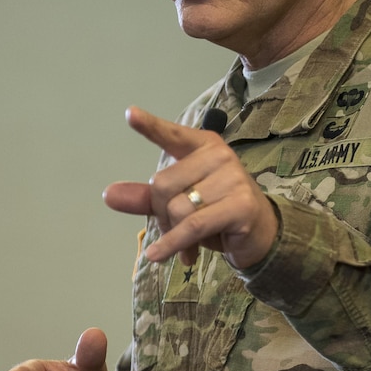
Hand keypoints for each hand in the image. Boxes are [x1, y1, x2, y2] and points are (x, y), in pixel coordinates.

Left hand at [103, 106, 278, 268]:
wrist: (260, 233)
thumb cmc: (218, 211)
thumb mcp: (180, 202)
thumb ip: (146, 197)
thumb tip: (109, 195)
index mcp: (204, 146)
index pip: (173, 136)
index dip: (150, 126)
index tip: (129, 114)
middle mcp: (220, 156)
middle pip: (162, 184)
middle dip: (162, 214)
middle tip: (175, 229)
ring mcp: (233, 179)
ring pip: (177, 208)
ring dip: (172, 234)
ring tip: (185, 245)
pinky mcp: (240, 205)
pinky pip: (192, 225)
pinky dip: (172, 243)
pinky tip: (159, 255)